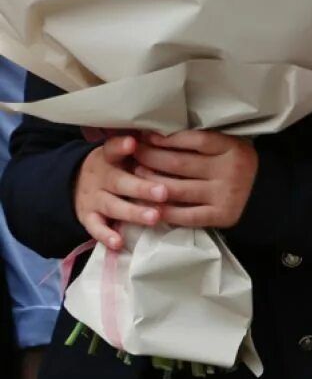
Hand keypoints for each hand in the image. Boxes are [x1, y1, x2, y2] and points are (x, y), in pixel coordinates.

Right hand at [73, 134, 165, 249]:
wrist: (75, 183)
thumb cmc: (115, 166)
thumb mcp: (121, 153)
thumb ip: (141, 148)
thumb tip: (169, 135)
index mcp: (109, 157)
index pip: (112, 149)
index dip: (121, 146)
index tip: (134, 143)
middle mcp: (100, 177)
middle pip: (120, 182)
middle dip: (142, 188)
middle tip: (163, 192)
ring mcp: (92, 199)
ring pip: (113, 206)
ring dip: (134, 212)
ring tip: (154, 217)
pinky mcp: (87, 218)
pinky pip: (96, 228)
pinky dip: (106, 236)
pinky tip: (119, 243)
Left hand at [132, 130, 257, 228]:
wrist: (266, 195)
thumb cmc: (237, 166)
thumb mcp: (228, 146)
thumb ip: (201, 142)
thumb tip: (159, 134)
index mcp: (233, 148)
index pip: (194, 140)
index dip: (167, 138)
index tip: (147, 136)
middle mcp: (230, 170)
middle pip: (180, 163)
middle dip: (151, 157)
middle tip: (134, 154)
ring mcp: (225, 194)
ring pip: (177, 188)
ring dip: (151, 182)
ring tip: (136, 174)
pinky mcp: (221, 216)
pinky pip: (185, 214)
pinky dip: (164, 210)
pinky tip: (149, 204)